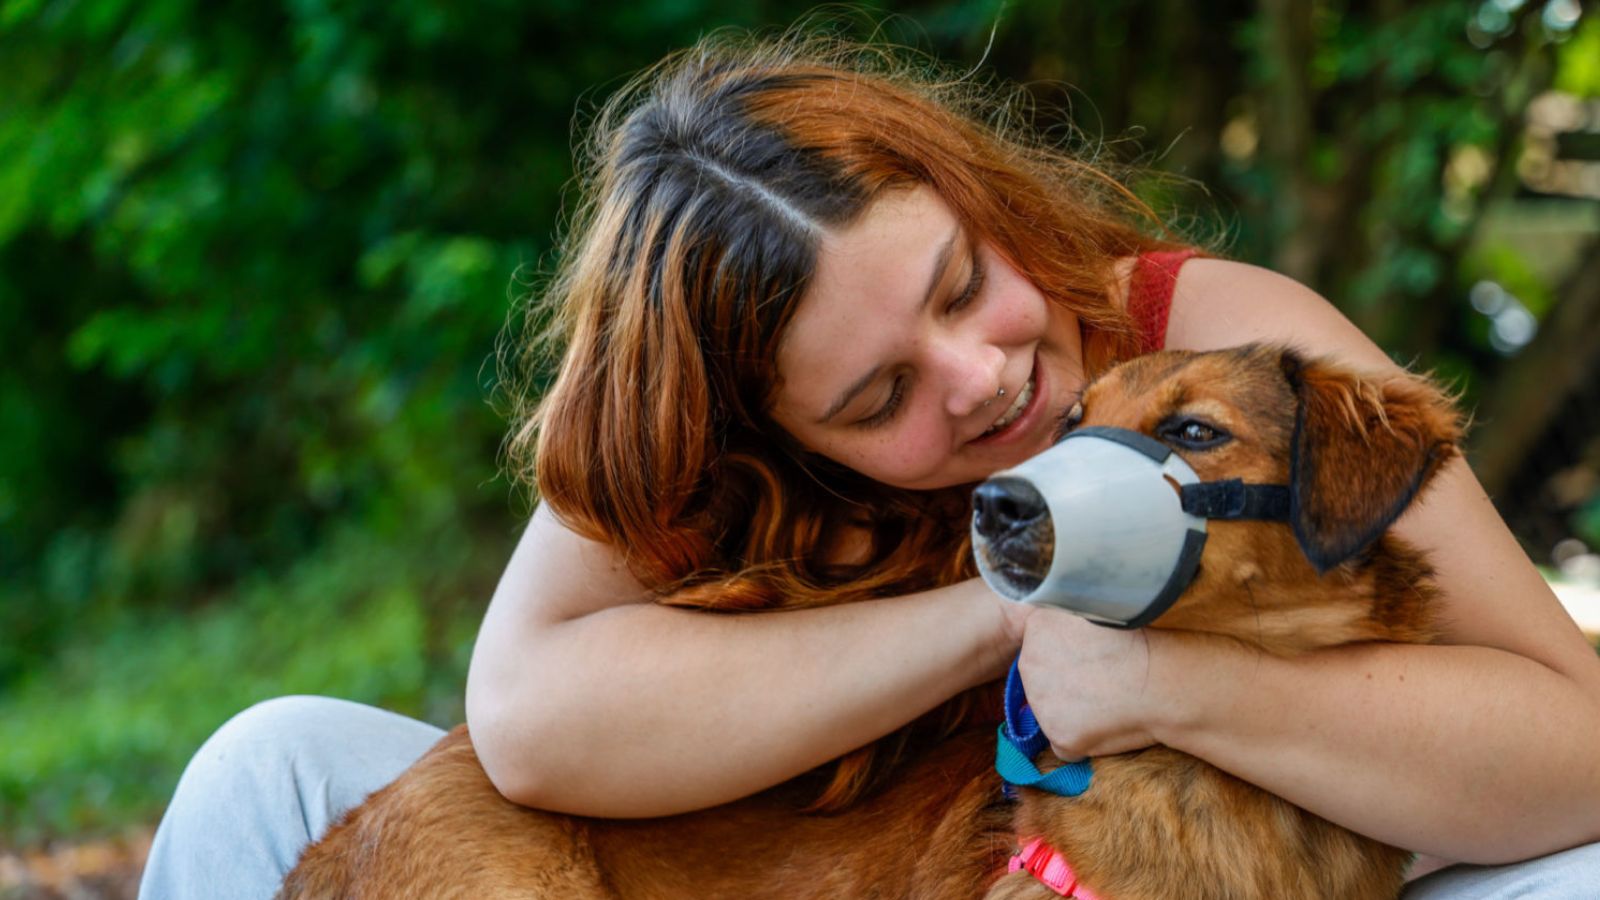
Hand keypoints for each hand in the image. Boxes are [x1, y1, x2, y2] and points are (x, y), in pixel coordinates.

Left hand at [1014, 606, 1169, 759]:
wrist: (1164, 680)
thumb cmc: (1139, 642)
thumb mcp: (1094, 611)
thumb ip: (1067, 621)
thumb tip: (1055, 622)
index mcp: (1037, 627)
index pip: (1038, 647)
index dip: (1067, 656)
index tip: (1093, 657)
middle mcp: (1030, 663)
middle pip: (1040, 681)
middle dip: (1066, 685)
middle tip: (1102, 680)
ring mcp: (1040, 701)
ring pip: (1052, 713)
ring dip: (1075, 713)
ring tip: (1109, 700)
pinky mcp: (1056, 734)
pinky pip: (1065, 744)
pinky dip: (1084, 741)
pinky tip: (1109, 724)